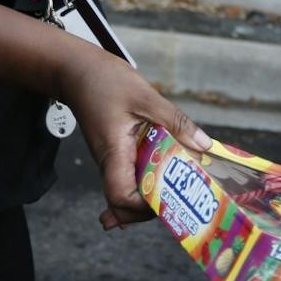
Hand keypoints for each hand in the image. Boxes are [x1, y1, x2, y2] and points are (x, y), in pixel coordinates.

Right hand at [58, 46, 210, 230]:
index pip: (122, 197)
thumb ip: (176, 122)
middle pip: (125, 205)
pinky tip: (165, 181)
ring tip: (181, 190)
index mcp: (114, 153)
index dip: (144, 207)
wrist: (76, 72)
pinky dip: (147, 183)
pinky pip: (130, 178)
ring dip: (151, 196)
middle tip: (183, 199)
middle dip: (151, 209)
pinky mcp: (116, 154)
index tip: (170, 198)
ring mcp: (112, 161)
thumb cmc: (105, 81)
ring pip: (128, 194)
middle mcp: (110, 164)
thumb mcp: (146, 97)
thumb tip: (204, 146)